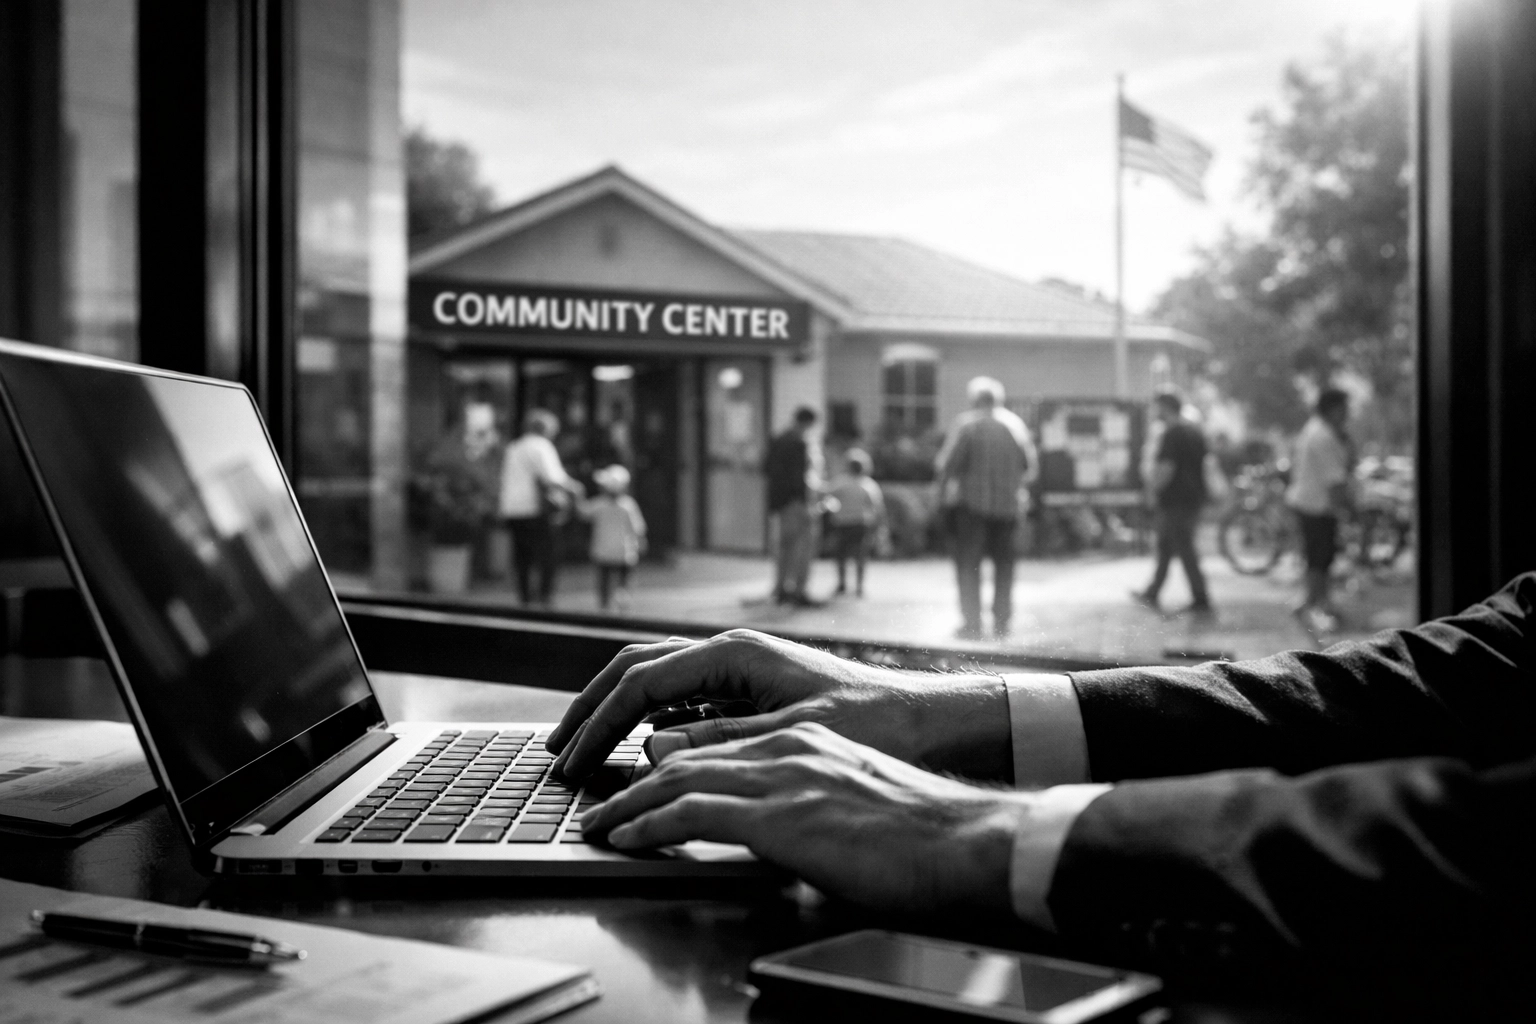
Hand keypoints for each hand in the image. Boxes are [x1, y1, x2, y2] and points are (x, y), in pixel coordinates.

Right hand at [545, 630, 1009, 780]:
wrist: (928, 721)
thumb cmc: (875, 723)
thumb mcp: (794, 739)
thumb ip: (722, 743)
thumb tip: (653, 752)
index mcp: (734, 654)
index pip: (640, 683)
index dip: (599, 725)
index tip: (571, 763)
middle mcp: (730, 653)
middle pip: (635, 670)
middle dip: (591, 708)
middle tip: (556, 750)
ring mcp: (739, 670)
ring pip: (656, 681)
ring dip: (616, 713)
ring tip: (585, 747)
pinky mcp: (750, 691)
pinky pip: (684, 700)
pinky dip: (649, 721)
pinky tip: (639, 750)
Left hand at [580, 723, 1024, 916]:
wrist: (965, 840)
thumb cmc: (921, 834)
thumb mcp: (852, 803)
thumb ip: (809, 802)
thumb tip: (786, 825)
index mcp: (804, 742)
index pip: (716, 748)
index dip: (668, 767)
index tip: (638, 788)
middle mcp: (786, 748)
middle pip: (685, 755)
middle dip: (632, 778)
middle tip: (598, 800)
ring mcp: (782, 777)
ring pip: (677, 777)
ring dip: (626, 802)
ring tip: (596, 823)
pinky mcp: (779, 814)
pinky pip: (691, 812)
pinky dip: (647, 822)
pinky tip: (624, 837)